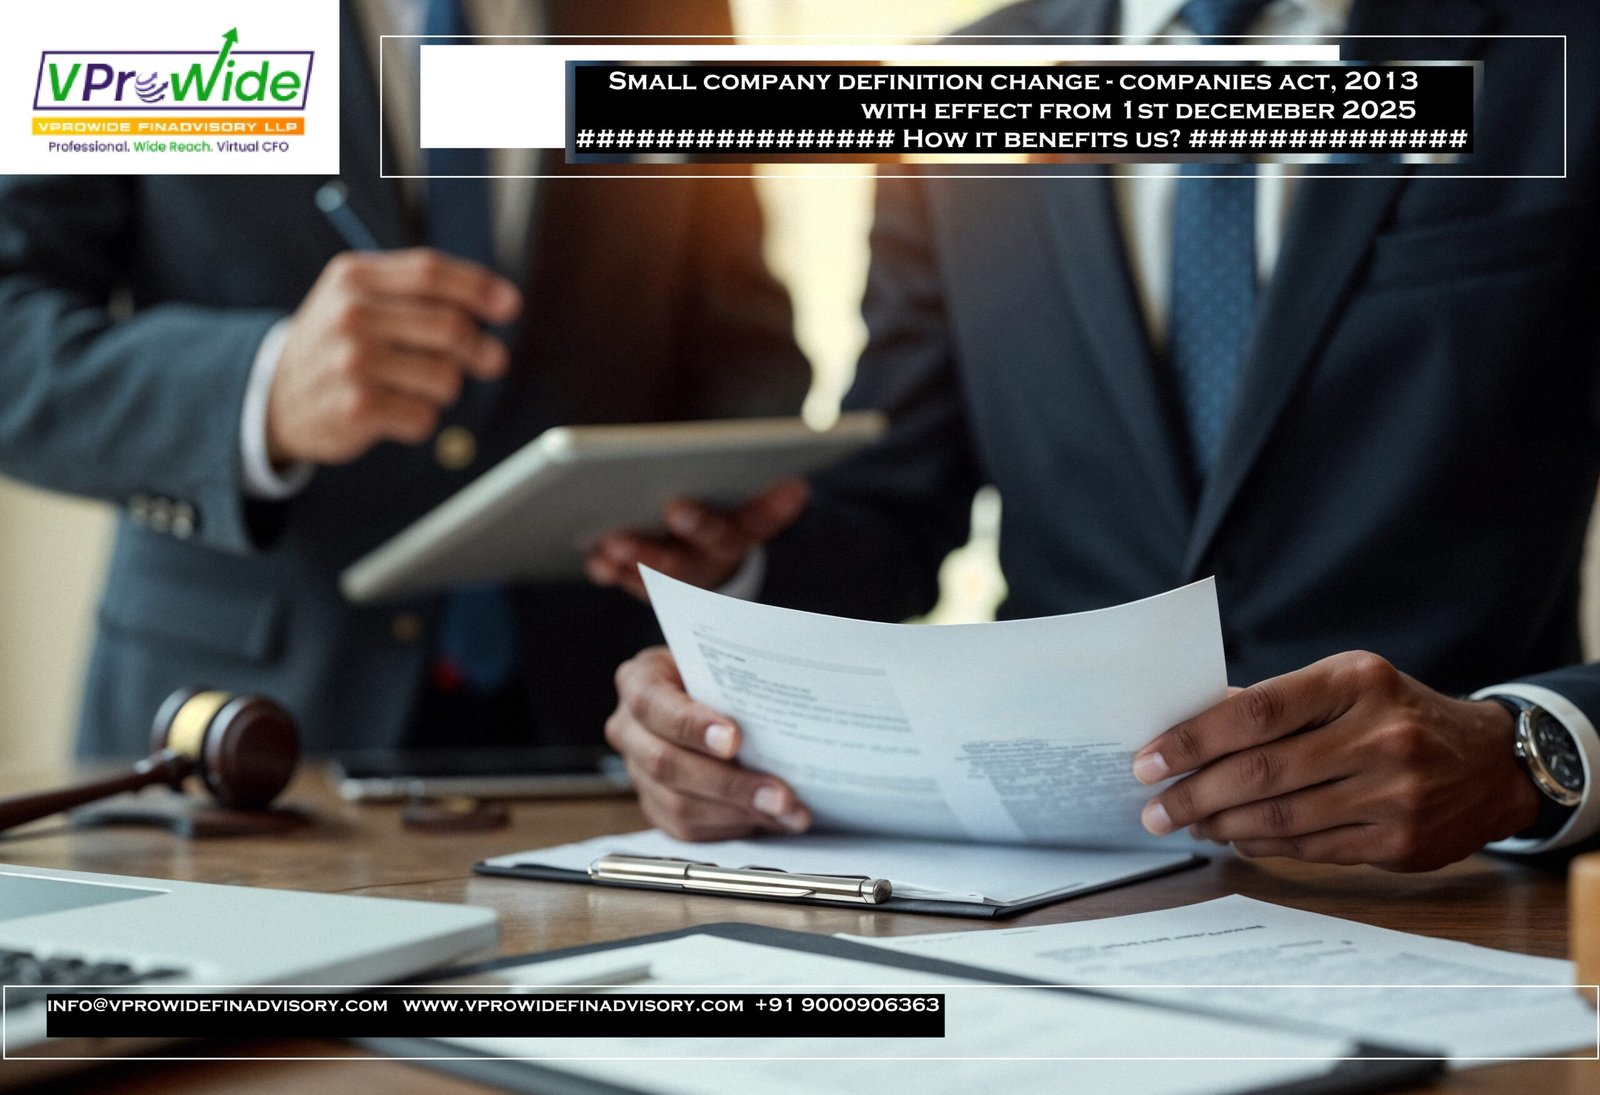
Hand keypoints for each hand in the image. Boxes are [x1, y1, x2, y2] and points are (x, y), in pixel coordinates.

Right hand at [267, 249, 521, 464]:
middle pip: (450, 326)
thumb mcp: (358, 297)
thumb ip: (418, 291)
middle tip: (490, 361)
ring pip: (446, 377)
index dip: (480, 288)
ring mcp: (352, 361)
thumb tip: (499, 305)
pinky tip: (394, 411)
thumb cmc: (335, 344)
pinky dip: (421, 419)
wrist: (273, 396)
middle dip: (481, 348)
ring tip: (418, 387)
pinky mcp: (357, 407)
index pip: (432, 272)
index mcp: (354, 277)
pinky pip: (425, 416)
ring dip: (446, 388)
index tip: (510, 306)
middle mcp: (351, 314)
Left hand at [585, 478, 808, 599]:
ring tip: (617, 541)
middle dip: (697, 524)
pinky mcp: (647, 585)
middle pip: (711, 541)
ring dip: (643, 554)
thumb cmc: (711, 515)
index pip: (766, 515)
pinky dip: (611, 570)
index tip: (791, 485)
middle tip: (678, 507)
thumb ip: (745, 495)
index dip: (778, 505)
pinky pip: (630, 580)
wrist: (697, 567)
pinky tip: (597, 560)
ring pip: (666, 567)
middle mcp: (716, 554)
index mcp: (744, 527)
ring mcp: (683, 575)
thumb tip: (784, 482)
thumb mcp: (731, 504)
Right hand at [606, 646, 811, 839]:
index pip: (654, 705)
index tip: (735, 740)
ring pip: (678, 805)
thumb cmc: (714, 675)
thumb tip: (789, 707)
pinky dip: (734, 826)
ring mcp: (638, 772)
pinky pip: (689, 828)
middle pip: (667, 764)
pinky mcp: (655, 806)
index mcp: (638, 682)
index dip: (693, 726)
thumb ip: (737, 683)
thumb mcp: (719, 662)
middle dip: (729, 783)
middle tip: (779, 794)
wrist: (699, 692)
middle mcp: (629, 730)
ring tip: (787, 811)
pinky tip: (771, 818)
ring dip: (739, 812)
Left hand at [1131, 651, 1541, 871]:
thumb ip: (1273, 704)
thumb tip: (1186, 726)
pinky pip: (1309, 847)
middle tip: (1154, 808)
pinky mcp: (1401, 841)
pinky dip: (1261, 844)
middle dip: (1194, 794)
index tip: (1147, 761)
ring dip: (1220, 824)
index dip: (1192, 740)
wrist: (1491, 763)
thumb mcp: (1344, 686)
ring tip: (1187, 823)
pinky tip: (1233, 837)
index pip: (1255, 712)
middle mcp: (1380, 735)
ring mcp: (1395, 792)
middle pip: (1261, 771)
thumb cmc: (1395, 715)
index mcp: (1355, 681)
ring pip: (1281, 816)